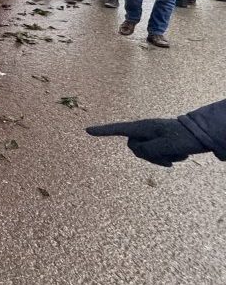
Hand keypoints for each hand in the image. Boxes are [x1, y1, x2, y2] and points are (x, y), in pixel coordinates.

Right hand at [86, 118, 204, 166]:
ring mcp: (150, 137)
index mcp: (143, 127)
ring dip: (160, 158)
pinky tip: (176, 157)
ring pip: (144, 153)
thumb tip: (137, 151)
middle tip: (168, 157)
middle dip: (149, 156)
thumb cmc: (183, 138)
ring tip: (177, 155)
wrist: (200, 135)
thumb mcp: (166, 145)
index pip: (118, 129)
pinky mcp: (157, 143)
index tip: (87, 130)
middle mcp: (144, 131)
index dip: (102, 131)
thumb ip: (147, 150)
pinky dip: (164, 158)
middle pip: (134, 147)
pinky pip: (153, 155)